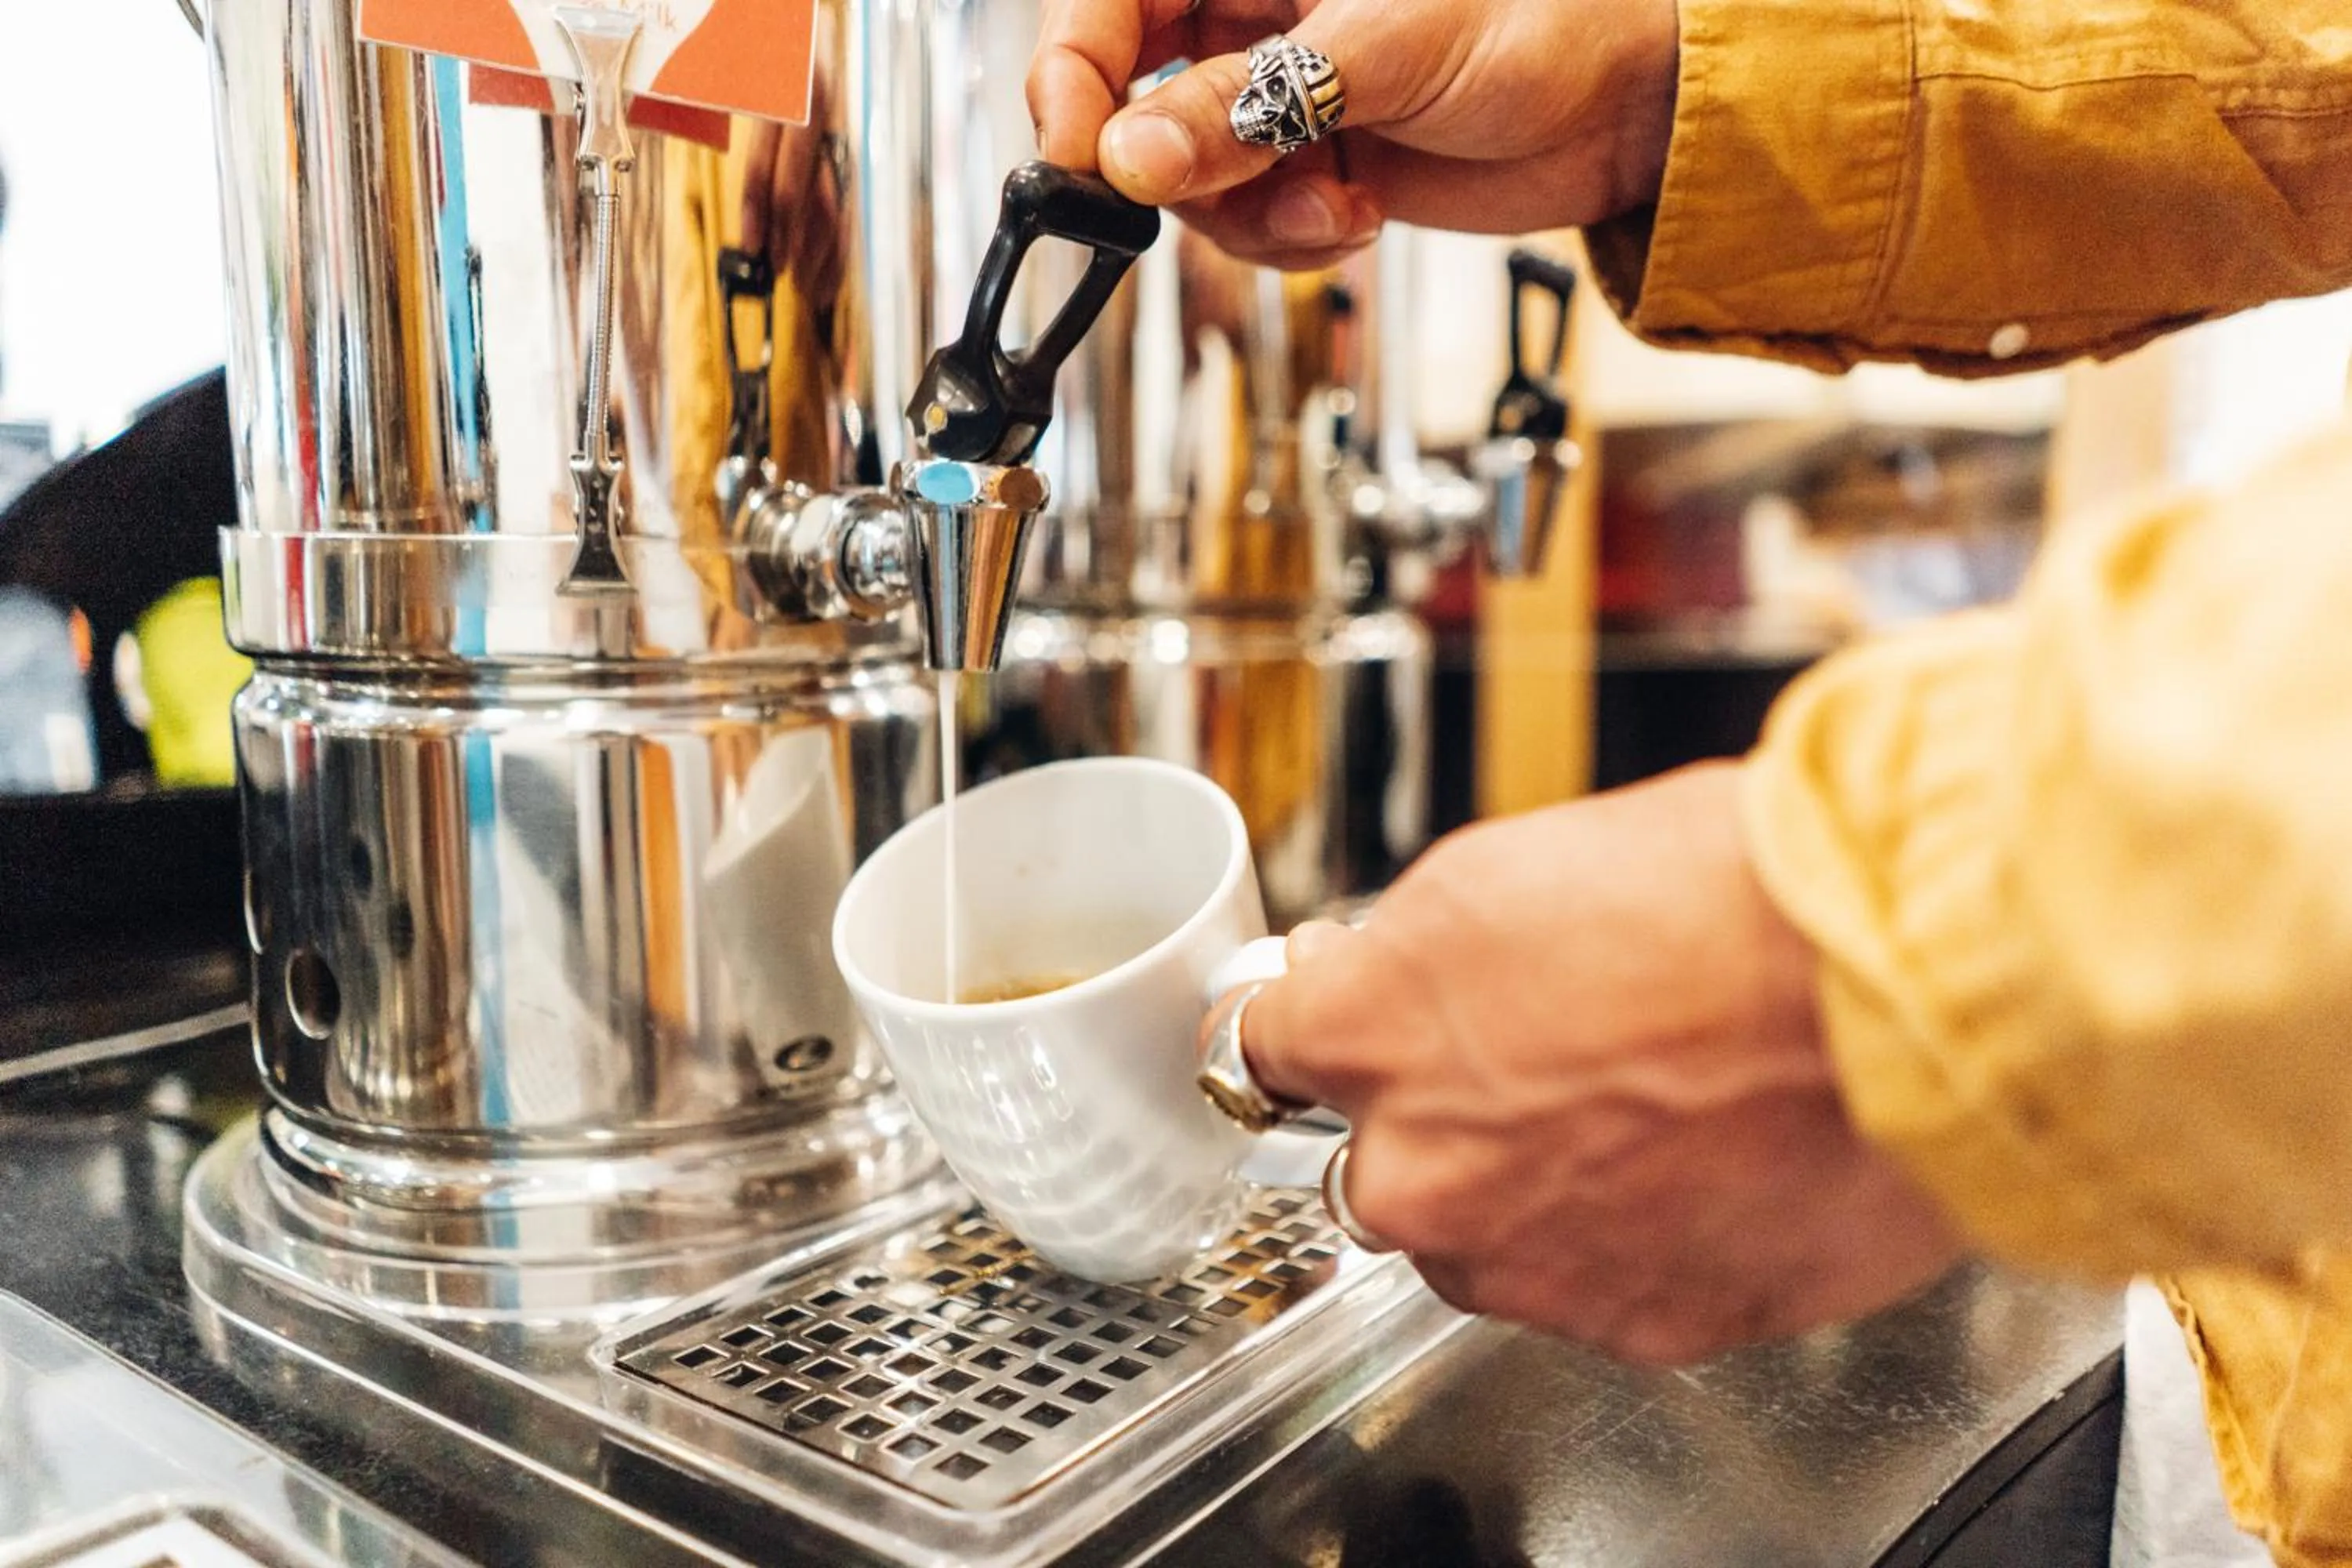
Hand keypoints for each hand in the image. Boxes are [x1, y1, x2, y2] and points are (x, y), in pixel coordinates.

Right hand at [1028, 0, 1680, 270]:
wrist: (1634, 103)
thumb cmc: (1548, 15)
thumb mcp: (1385, 49)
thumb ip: (1250, 104)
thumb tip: (1133, 156)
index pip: (1106, 6)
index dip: (1073, 78)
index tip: (1083, 156)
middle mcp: (1247, 16)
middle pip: (1127, 97)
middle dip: (1165, 166)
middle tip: (1214, 194)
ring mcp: (1273, 97)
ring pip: (1182, 178)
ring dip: (1243, 216)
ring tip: (1330, 208)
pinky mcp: (1307, 166)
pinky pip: (1244, 224)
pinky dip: (1288, 241)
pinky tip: (1356, 217)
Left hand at [1246, 763, 1964, 1363]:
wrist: (1910, 984)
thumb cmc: (1740, 894)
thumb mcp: (1520, 866)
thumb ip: (1417, 953)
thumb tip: (1376, 975)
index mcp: (1375, 1029)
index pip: (1259, 1049)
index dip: (1316, 1028)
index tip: (1330, 1027)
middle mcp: (1425, 1168)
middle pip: (1374, 1164)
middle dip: (1436, 1122)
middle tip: (1548, 1061)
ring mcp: (1525, 1263)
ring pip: (1481, 1240)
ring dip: (1534, 1191)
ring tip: (1656, 1109)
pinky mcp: (1635, 1327)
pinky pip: (1593, 1287)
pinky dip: (1633, 1241)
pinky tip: (1706, 1163)